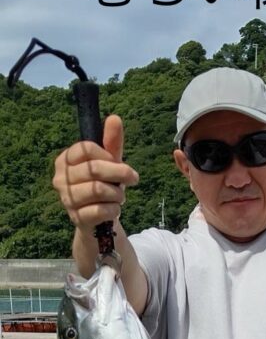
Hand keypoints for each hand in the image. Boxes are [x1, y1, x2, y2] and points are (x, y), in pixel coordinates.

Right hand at [52, 115, 138, 232]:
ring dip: (117, 194)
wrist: (98, 221)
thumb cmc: (103, 185)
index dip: (109, 155)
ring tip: (120, 197)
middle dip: (120, 173)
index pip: (87, 148)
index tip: (119, 163)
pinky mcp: (76, 218)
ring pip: (98, 190)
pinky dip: (114, 210)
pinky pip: (100, 210)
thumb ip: (111, 142)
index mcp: (65, 160)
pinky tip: (115, 210)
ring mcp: (66, 199)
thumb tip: (114, 118)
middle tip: (132, 178)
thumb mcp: (109, 163)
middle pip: (94, 169)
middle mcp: (60, 178)